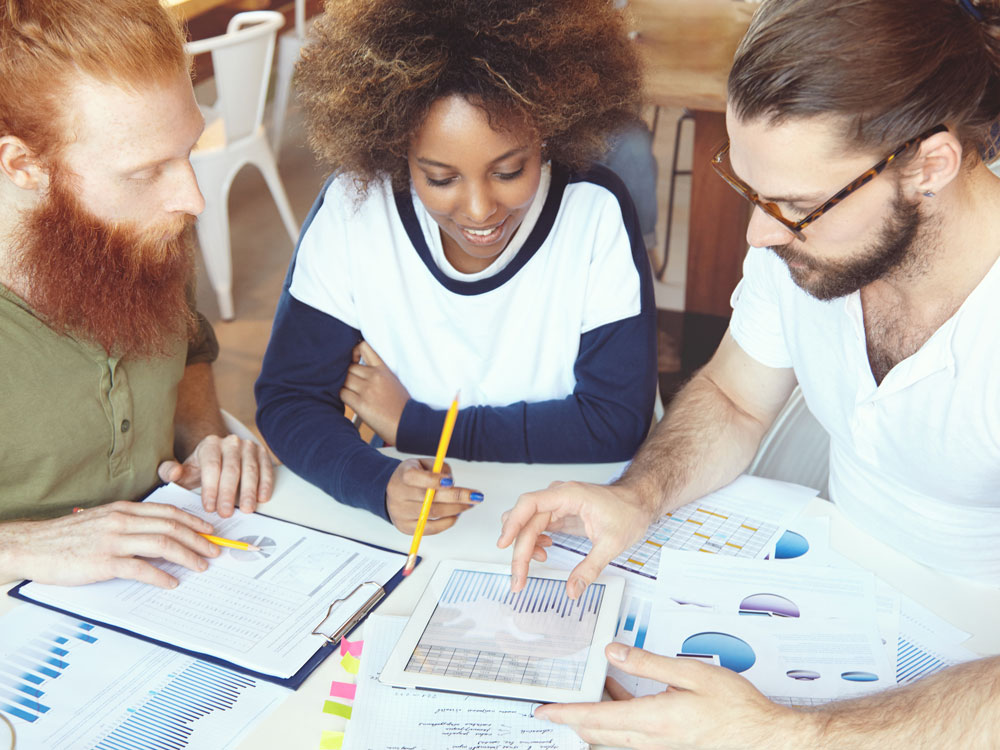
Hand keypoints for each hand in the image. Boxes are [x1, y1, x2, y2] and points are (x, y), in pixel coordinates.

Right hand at [3, 501, 220, 588]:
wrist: (32, 546)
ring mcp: (113, 541)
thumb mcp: (101, 521)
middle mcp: (121, 521)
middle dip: (198, 539)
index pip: (168, 512)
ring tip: (201, 566)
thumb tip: (155, 533)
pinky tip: (171, 582)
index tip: (209, 530)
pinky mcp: (104, 562)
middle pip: (171, 527)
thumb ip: (127, 524)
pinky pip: (140, 568)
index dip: (193, 521)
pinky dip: (160, 576)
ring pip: (162, 544)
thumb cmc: (66, 537)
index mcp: (123, 510)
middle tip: (214, 550)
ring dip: (187, 556)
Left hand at [158, 433, 273, 517]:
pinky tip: (262, 498)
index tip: (210, 508)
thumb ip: (170, 472)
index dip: (211, 488)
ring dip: (249, 491)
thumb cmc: (200, 470)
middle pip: (232, 469)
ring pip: (251, 469)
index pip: (211, 466)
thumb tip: (174, 473)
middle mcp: (231, 442)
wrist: (219, 457)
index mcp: (209, 444)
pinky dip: (266, 484)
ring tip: (247, 509)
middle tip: (226, 513)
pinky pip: (266, 469)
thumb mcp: (183, 472)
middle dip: (229, 493)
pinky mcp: (262, 453)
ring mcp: (248, 446)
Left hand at [341, 340, 409, 444]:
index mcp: (383, 369)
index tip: (353, 361)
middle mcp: (374, 376)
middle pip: (349, 367)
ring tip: (352, 394)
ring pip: (343, 380)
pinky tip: (351, 402)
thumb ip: (377, 375)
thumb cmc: (401, 406)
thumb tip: (358, 374)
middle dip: (347, 375)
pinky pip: (342, 394)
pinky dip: (343, 397)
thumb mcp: (393, 382)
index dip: (353, 352)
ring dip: (344, 387)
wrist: (408, 423)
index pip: (363, 347)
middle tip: (352, 385)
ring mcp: (367, 389)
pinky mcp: (360, 403)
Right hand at [387, 458, 482, 533]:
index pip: (415, 478)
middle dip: (456, 497)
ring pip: (432, 514)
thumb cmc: (411, 476)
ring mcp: (401, 514)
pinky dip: (447, 522)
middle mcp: (399, 496)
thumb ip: (438, 468)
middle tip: (475, 496)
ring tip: (469, 503)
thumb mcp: (422, 463)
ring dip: (456, 509)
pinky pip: (431, 528)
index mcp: (402, 476)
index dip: (434, 480)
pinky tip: (457, 514)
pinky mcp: (406, 528)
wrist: (389, 491)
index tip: (452, 481)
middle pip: (428, 499)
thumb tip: (452, 481)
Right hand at [497, 480, 653, 596]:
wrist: (639, 501)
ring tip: (533, 566)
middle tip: (518, 579)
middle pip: (526, 521)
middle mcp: (558, 496)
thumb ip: (590, 568)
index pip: (530, 504)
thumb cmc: (629, 511)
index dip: (513, 523)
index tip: (503, 544)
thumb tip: (572, 590)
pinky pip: (537, 525)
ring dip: (525, 546)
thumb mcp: (612, 544)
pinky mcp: (560, 513)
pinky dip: (535, 541)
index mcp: (569, 495)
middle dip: (519, 550)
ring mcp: (557, 504)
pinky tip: (544, 552)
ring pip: (528, 524)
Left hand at [536, 643, 806, 748]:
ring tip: (583, 699)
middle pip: (599, 733)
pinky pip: (632, 738)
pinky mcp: (671, 748)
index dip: (566, 713)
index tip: (544, 711)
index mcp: (653, 720)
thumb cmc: (736, 707)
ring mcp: (661, 749)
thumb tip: (612, 652)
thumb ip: (648, 663)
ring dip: (595, 722)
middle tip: (553, 708)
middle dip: (573, 720)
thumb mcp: (691, 674)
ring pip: (614, 739)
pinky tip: (621, 701)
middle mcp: (652, 740)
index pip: (597, 717)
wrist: (765, 738)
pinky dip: (617, 722)